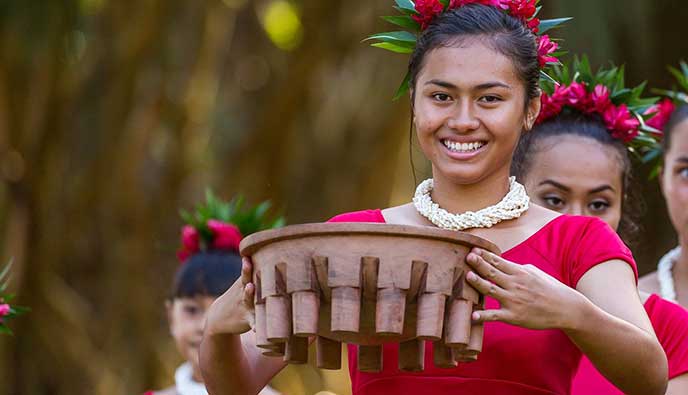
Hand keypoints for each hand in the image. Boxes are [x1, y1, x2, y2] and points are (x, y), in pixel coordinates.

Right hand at [205, 257, 255, 335]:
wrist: (218, 318)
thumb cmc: (236, 295)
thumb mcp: (240, 283)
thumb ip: (250, 271)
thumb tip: (260, 252)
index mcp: (243, 283)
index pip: (245, 271)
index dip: (246, 265)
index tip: (246, 258)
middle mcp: (243, 292)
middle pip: (245, 280)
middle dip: (246, 273)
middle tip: (248, 266)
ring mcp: (245, 306)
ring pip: (249, 299)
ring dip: (249, 294)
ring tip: (250, 287)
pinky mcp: (249, 320)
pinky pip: (253, 322)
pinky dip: (256, 325)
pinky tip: (259, 329)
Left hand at [465, 248, 585, 329]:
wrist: (566, 309)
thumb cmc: (550, 289)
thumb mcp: (535, 273)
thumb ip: (517, 268)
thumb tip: (503, 263)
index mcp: (520, 272)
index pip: (498, 261)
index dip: (485, 255)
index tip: (473, 249)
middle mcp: (515, 285)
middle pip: (493, 272)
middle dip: (479, 264)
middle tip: (467, 257)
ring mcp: (514, 301)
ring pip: (491, 290)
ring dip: (479, 283)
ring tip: (467, 276)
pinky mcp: (514, 317)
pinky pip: (496, 316)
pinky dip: (484, 316)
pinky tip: (473, 316)